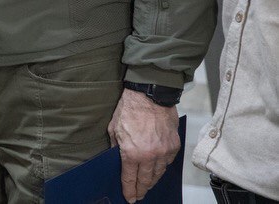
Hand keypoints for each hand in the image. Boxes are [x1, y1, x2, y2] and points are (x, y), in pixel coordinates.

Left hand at [108, 88, 179, 202]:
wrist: (150, 95)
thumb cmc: (129, 109)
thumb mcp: (114, 129)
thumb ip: (115, 146)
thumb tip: (116, 158)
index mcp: (132, 153)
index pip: (130, 178)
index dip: (129, 190)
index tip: (129, 197)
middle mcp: (150, 155)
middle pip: (146, 179)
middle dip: (142, 189)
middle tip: (139, 195)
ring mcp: (164, 152)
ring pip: (159, 173)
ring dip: (153, 180)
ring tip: (148, 185)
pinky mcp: (174, 145)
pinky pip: (168, 162)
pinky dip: (162, 167)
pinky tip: (157, 169)